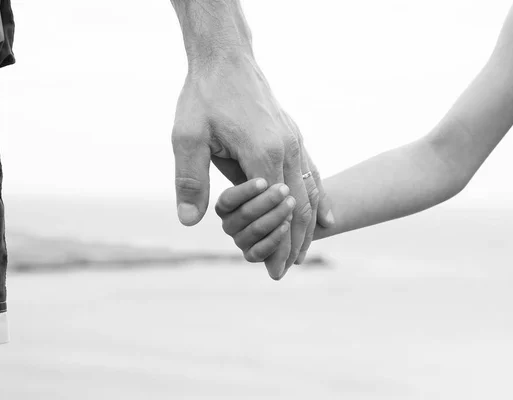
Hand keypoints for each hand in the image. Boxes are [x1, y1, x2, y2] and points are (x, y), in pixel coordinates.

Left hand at [171, 56, 333, 279]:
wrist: (226, 57)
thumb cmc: (205, 95)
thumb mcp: (187, 136)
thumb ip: (190, 178)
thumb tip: (189, 220)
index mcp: (262, 152)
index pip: (278, 211)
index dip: (279, 244)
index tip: (277, 270)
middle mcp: (287, 148)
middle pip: (301, 207)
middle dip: (296, 242)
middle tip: (289, 269)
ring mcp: (294, 140)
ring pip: (311, 191)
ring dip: (309, 225)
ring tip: (305, 251)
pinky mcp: (293, 134)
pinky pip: (313, 172)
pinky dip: (319, 198)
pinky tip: (325, 215)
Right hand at [215, 178, 297, 262]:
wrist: (286, 204)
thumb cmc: (272, 182)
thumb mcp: (260, 171)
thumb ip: (251, 170)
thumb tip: (249, 179)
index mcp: (225, 205)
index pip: (228, 200)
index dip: (245, 192)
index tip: (263, 182)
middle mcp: (229, 224)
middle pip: (244, 215)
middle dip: (267, 201)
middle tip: (285, 189)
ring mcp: (241, 240)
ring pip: (254, 230)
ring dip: (275, 217)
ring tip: (291, 202)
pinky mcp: (253, 254)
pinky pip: (259, 252)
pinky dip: (274, 239)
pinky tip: (286, 225)